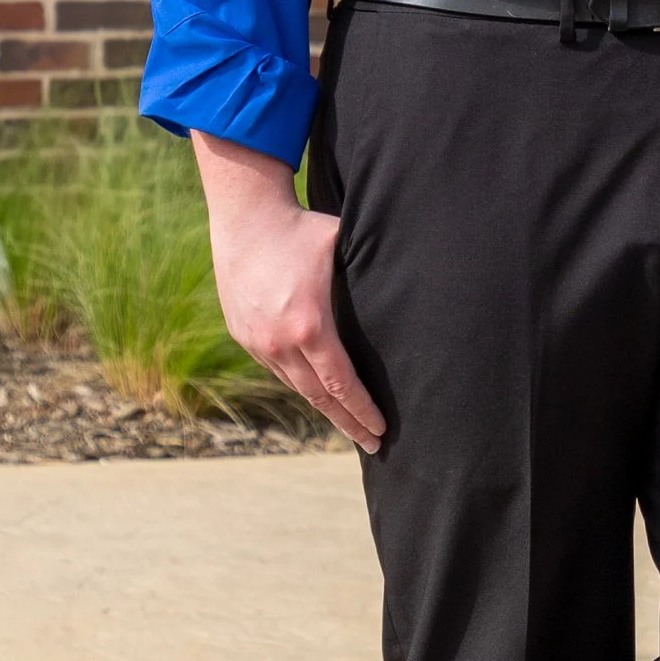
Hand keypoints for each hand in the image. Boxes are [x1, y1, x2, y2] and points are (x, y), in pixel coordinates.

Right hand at [190, 131, 386, 450]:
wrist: (244, 215)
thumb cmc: (303, 228)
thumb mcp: (345, 247)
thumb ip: (373, 273)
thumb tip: (415, 281)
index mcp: (310, 327)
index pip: (341, 384)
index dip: (362, 410)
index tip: (381, 430)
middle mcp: (280, 343)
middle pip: (319, 399)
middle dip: (348, 424)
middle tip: (373, 445)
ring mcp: (258, 342)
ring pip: (296, 386)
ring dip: (323, 408)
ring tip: (347, 423)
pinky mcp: (244, 335)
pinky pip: (276, 368)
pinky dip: (299, 384)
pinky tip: (316, 391)